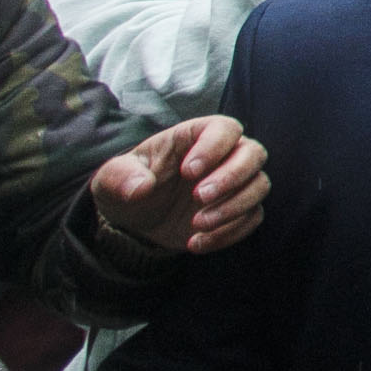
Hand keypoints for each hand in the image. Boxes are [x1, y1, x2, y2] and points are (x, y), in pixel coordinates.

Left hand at [91, 116, 268, 255]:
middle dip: (231, 178)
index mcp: (194, 137)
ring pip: (259, 185)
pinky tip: (197, 242)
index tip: (188, 173)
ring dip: (232, 208)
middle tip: (198, 198)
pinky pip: (253, 217)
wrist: (135, 221)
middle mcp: (223, 156)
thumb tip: (140, 187)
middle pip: (254, 153)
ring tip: (197, 224)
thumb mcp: (111, 179)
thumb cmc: (127, 187)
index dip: (213, 147)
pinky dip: (229, 232)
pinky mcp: (237, 210)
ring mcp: (234, 184)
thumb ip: (120, 177)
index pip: (224, 128)